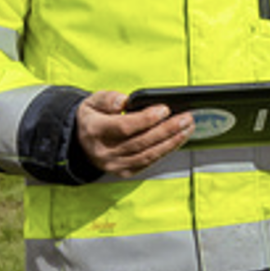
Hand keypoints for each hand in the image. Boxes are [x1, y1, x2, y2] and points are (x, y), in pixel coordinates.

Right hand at [76, 91, 194, 175]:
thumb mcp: (92, 102)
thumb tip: (124, 100)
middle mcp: (104, 151)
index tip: (165, 109)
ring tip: (187, 128)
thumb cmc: (92, 119)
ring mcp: (115, 165)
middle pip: (141, 142)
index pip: (124, 127)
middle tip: (186, 118)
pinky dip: (165, 151)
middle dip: (167, 129)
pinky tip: (177, 140)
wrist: (81, 142)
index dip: (146, 119)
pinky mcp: (124, 172)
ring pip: (148, 154)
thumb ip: (107, 98)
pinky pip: (148, 162)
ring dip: (172, 142)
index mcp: (95, 130)